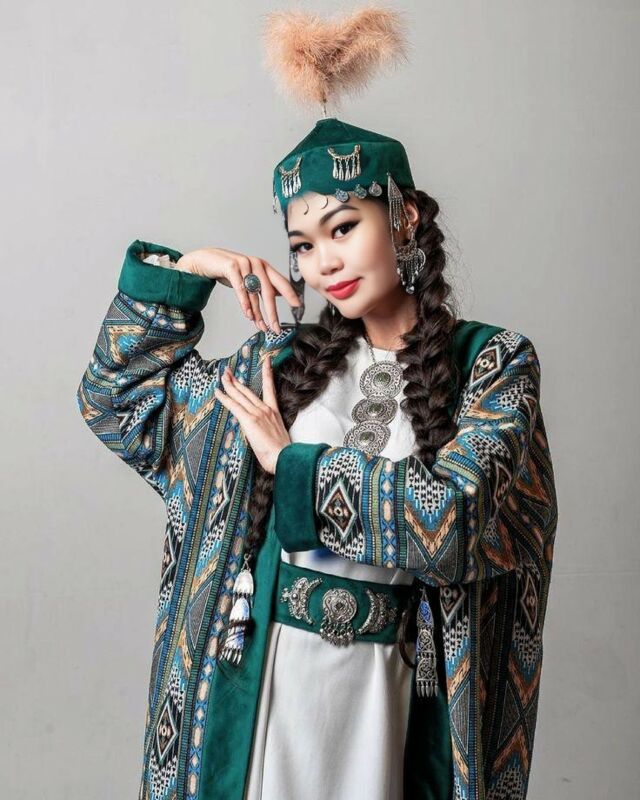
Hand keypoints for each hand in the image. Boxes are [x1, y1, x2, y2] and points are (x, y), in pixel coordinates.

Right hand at [175, 247, 301, 334]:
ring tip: (260, 327)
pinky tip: (248, 314)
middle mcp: (257, 264)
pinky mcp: (231, 266)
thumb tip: (278, 296)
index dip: (290, 294)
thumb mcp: (249, 278)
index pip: (281, 281)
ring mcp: (245, 264)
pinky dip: (244, 303)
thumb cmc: (230, 271)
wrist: (207, 260)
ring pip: (254, 294)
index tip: (298, 306)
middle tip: (276, 328)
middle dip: (273, 313)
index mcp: (264, 267)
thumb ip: (263, 285)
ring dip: (257, 313)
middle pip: (269, 291)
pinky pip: (240, 288)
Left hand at [213, 354, 290, 473]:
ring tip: (222, 376)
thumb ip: (268, 427)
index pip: (270, 388)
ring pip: (240, 396)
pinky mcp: (249, 420)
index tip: (266, 361)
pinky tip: (217, 392)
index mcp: (274, 411)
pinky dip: (224, 398)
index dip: (267, 373)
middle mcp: (266, 409)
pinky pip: (234, 406)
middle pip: (248, 391)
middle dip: (236, 380)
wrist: (284, 457)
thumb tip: (260, 430)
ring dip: (229, 385)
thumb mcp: (277, 435)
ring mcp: (257, 413)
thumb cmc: (282, 452)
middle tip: (228, 371)